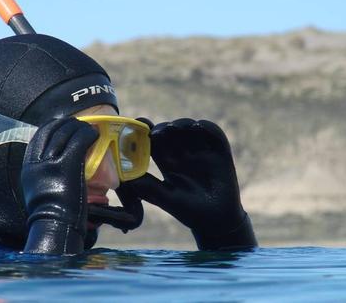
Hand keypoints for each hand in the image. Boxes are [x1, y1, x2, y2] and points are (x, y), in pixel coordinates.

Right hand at [21, 117, 98, 253]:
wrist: (54, 226)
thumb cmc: (50, 215)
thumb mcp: (38, 190)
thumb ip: (43, 175)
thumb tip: (53, 166)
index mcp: (28, 166)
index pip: (39, 136)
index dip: (53, 126)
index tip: (64, 125)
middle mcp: (37, 161)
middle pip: (52, 130)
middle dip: (68, 124)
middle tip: (80, 124)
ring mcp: (51, 162)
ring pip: (67, 133)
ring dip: (80, 128)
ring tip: (90, 129)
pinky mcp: (67, 164)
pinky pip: (79, 141)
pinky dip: (88, 134)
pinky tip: (95, 135)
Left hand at [120, 118, 256, 249]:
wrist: (218, 221)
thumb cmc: (189, 211)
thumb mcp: (167, 199)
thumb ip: (149, 187)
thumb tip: (125, 178)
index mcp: (167, 162)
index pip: (155, 142)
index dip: (146, 133)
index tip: (140, 128)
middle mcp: (183, 153)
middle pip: (171, 132)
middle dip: (164, 128)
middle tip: (158, 132)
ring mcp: (201, 150)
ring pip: (190, 128)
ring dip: (182, 124)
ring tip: (174, 128)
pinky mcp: (220, 151)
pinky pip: (213, 133)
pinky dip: (206, 127)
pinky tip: (197, 127)